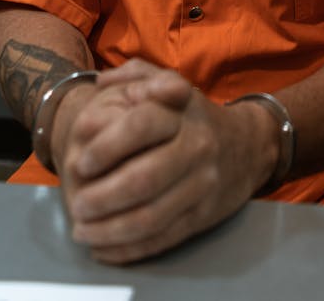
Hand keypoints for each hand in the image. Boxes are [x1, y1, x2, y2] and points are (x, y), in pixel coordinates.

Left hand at [53, 60, 277, 264]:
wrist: (246, 145)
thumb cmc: (191, 115)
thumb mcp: (169, 82)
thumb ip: (135, 74)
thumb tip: (102, 81)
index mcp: (182, 110)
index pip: (141, 125)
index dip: (106, 146)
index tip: (81, 162)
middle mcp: (196, 146)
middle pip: (144, 178)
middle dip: (102, 197)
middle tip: (76, 204)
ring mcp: (202, 184)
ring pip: (151, 216)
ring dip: (110, 229)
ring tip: (82, 230)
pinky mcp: (203, 216)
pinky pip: (163, 238)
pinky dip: (129, 249)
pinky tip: (103, 248)